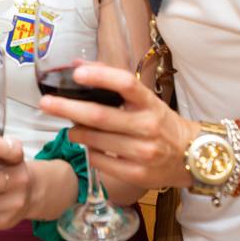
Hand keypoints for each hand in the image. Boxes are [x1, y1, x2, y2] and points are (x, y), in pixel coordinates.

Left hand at [39, 63, 198, 190]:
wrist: (194, 156)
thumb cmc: (161, 123)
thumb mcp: (145, 100)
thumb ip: (112, 82)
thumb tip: (76, 65)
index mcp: (150, 103)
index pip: (125, 84)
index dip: (100, 77)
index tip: (77, 74)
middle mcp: (148, 126)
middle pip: (100, 116)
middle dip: (68, 108)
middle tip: (46, 104)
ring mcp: (143, 153)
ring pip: (95, 141)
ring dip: (75, 133)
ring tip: (70, 129)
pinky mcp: (136, 174)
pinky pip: (99, 161)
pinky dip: (87, 152)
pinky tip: (86, 146)